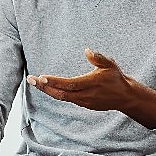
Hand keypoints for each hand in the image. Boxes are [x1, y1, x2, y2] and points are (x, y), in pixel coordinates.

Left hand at [27, 49, 155, 127]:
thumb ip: (98, 58)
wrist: (124, 97)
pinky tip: (47, 88)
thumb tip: (87, 51)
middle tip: (31, 79)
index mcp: (90, 84)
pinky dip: (55, 93)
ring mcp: (83, 102)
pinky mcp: (83, 104)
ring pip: (61, 97)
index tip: (42, 77)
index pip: (69, 84)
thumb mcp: (110, 65)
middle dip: (44, 87)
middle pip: (61, 93)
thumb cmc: (116, 78)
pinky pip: (66, 99)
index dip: (55, 82)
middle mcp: (85, 95)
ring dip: (47, 90)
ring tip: (35, 82)